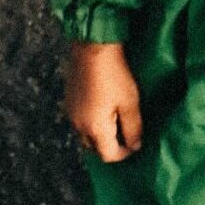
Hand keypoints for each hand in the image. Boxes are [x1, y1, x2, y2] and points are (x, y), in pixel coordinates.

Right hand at [64, 40, 141, 161]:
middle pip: (94, 148)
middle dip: (110, 146)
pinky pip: (80, 121)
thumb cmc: (114, 76)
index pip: (108, 155)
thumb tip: (135, 145)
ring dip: (100, 135)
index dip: (124, 154)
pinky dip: (92, 123)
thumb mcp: (130, 103)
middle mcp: (78, 125)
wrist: (92, 49)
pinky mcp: (68, 101)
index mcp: (94, 129)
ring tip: (116, 122)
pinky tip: (103, 109)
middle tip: (127, 134)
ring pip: (85, 135)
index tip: (136, 144)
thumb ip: (133, 128)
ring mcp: (71, 113)